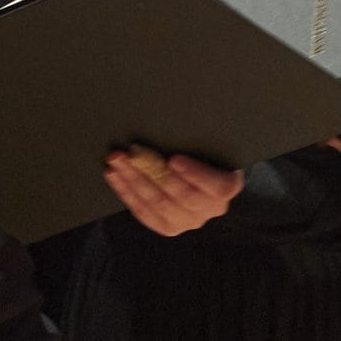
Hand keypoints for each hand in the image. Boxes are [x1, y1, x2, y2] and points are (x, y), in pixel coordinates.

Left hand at [102, 144, 242, 237]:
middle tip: (132, 152)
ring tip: (116, 160)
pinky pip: (144, 212)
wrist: (200, 173)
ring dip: (133, 180)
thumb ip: (198, 138)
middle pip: (182, 195)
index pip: (216, 186)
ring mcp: (188, 221)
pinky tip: (114, 176)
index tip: (174, 159)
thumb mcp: (207, 143)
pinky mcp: (167, 226)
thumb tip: (178, 114)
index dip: (195, 174)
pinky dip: (126, 192)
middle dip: (153, 171)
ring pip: (159, 204)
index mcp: (226, 187)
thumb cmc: (203, 151)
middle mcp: (210, 209)